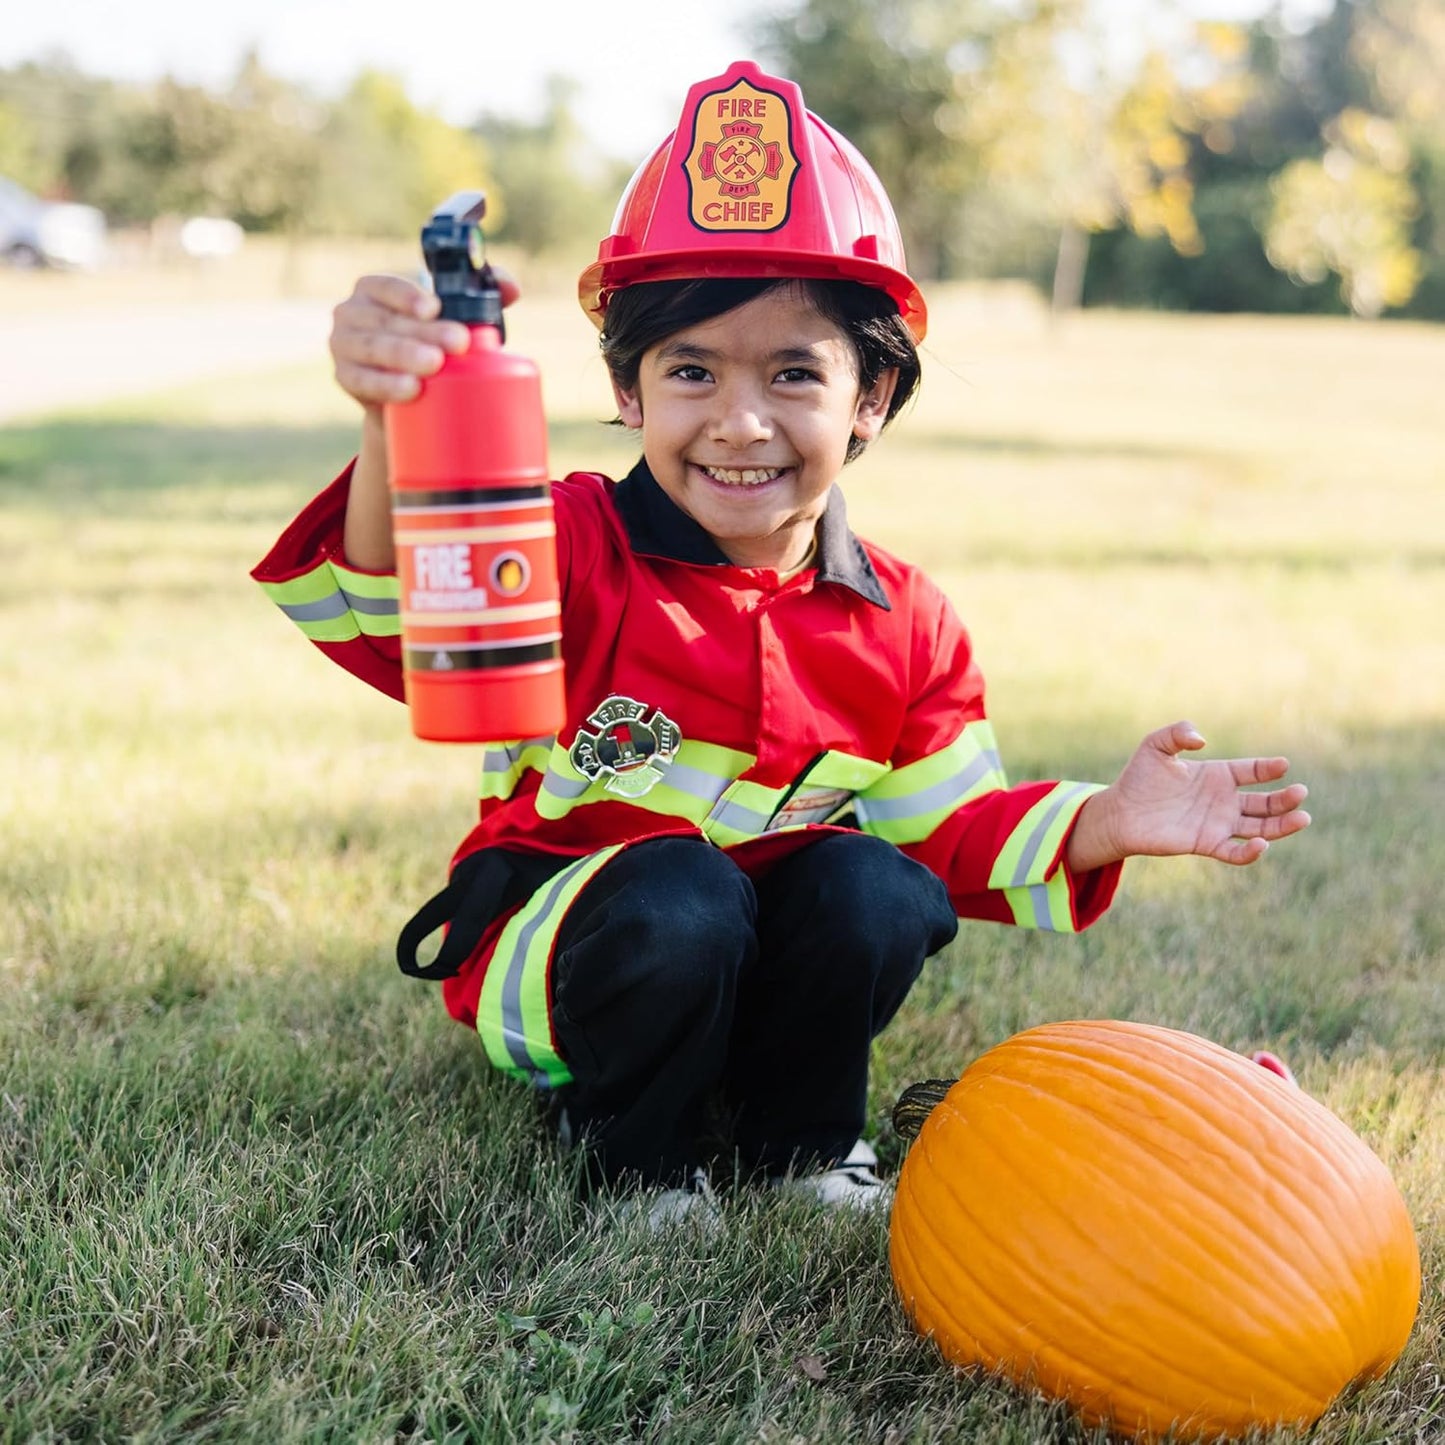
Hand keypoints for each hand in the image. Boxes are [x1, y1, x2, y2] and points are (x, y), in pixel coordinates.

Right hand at [329, 268, 520, 412]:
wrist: (406, 397)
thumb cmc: (432, 344)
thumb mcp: (454, 318)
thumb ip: (484, 295)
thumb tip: (511, 288)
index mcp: (374, 290)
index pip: (386, 286)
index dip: (408, 296)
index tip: (435, 308)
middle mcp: (352, 313)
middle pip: (387, 321)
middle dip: (423, 332)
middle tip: (458, 343)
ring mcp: (343, 345)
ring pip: (373, 349)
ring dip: (403, 357)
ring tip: (434, 366)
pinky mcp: (345, 377)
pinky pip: (362, 381)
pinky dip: (386, 385)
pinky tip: (410, 390)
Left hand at [1065, 721, 1310, 872]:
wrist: (1119, 812)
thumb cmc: (1138, 778)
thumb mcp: (1155, 746)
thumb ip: (1177, 733)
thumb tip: (1202, 739)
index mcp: (1217, 775)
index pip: (1252, 771)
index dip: (1268, 768)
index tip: (1282, 765)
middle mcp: (1223, 800)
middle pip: (1265, 802)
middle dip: (1285, 799)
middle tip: (1301, 793)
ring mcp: (1218, 823)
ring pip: (1260, 827)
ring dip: (1282, 825)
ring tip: (1303, 818)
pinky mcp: (1206, 844)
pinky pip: (1235, 851)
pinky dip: (1250, 852)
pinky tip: (1262, 844)